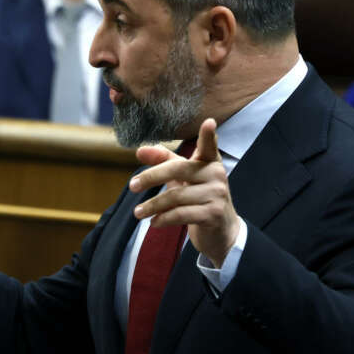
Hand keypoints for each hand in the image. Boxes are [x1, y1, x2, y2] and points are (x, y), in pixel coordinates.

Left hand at [128, 118, 239, 266]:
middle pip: (177, 170)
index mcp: (210, 162)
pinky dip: (164, 219)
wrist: (222, 231)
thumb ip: (163, 162)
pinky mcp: (213, 214)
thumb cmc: (199, 199)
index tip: (209, 122)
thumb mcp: (183, 179)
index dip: (208, 135)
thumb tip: (139, 151)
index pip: (209, 146)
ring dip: (152, 205)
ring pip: (176, 196)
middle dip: (151, 177)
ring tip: (138, 212)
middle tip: (132, 186)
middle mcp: (216, 175)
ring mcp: (217, 195)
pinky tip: (154, 222)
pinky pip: (181, 214)